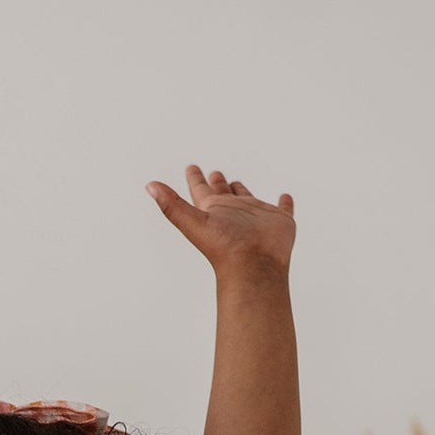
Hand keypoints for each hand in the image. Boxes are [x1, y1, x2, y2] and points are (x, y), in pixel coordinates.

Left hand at [145, 165, 294, 274]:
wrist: (254, 266)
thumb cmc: (224, 248)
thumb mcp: (193, 222)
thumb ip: (171, 205)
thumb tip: (149, 186)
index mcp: (213, 211)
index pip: (201, 191)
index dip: (195, 178)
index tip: (191, 167)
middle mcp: (233, 212)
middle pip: (222, 193)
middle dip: (217, 182)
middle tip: (213, 173)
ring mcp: (256, 217)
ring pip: (248, 198)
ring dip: (242, 190)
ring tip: (237, 182)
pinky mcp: (278, 221)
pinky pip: (283, 209)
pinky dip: (284, 203)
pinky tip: (285, 197)